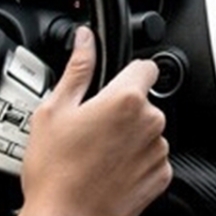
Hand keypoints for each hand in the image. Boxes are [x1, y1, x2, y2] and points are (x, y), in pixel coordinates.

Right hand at [20, 26, 172, 215]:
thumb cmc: (55, 172)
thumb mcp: (54, 110)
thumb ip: (77, 68)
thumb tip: (85, 39)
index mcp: (126, 99)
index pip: (146, 66)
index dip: (129, 71)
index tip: (113, 83)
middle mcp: (150, 122)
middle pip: (144, 100)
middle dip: (123, 107)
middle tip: (92, 126)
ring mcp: (158, 151)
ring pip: (148, 129)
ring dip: (130, 135)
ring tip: (97, 152)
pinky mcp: (161, 177)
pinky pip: (152, 156)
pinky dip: (136, 160)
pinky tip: (109, 170)